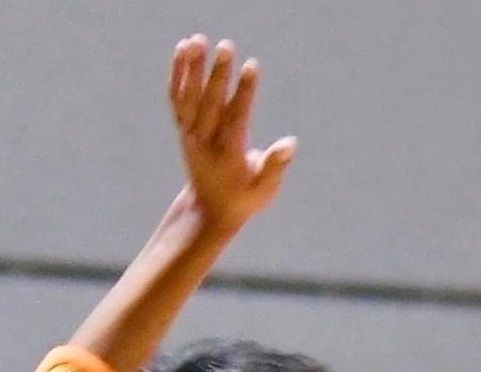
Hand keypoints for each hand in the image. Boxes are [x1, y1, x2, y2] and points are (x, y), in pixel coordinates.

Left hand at [169, 39, 294, 232]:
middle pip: (211, 101)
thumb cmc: (244, 198)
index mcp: (228, 153)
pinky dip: (177, 73)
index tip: (252, 67)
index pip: (236, 115)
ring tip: (198, 40)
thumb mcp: (265, 189)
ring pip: (188, 95)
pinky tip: (183, 50)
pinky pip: (176, 97)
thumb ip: (275, 166)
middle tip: (227, 46)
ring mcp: (190, 132)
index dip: (245, 90)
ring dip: (192, 66)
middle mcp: (205, 140)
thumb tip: (290, 144)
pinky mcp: (183, 127)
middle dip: (219, 72)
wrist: (208, 209)